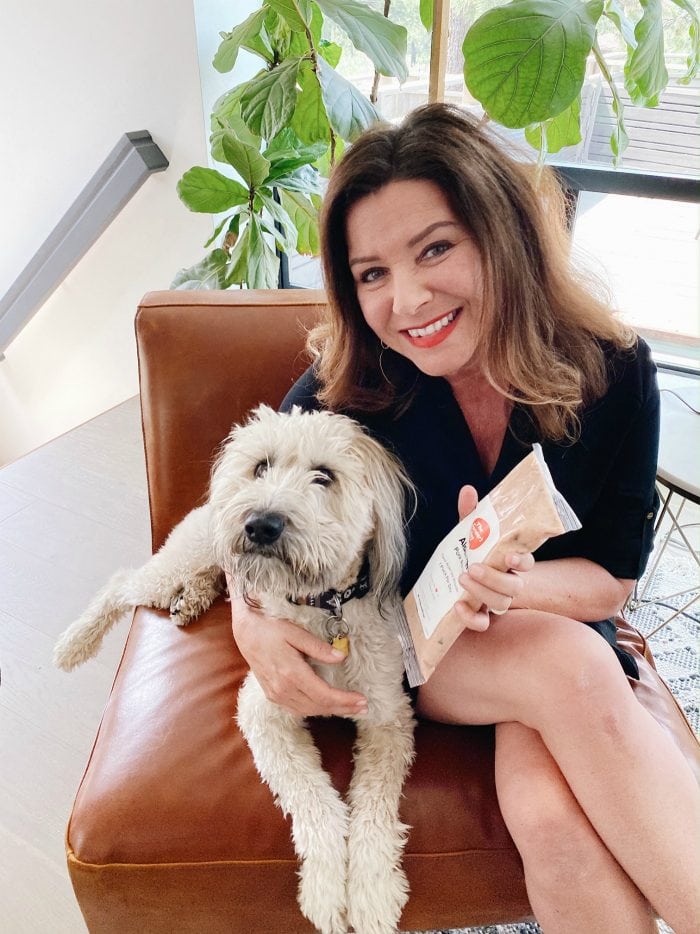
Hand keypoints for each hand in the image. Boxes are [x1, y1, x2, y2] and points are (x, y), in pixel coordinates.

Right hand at [230, 594, 367, 717]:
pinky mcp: (272, 695)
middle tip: (363, 707)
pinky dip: (314, 710)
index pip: (324, 695)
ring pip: (308, 710)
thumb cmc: (270, 627)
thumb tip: (341, 657)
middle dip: (343, 708)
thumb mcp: (295, 632)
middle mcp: (283, 689)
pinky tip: (325, 706)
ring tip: (349, 708)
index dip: (345, 700)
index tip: (362, 700)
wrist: (245, 632)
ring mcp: (276, 694)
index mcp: (291, 673)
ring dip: (330, 711)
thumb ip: (318, 647)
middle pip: (319, 706)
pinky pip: (297, 709)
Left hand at [453, 485, 533, 630]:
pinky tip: (458, 606)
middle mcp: (507, 583)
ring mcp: (495, 600)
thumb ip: (471, 514)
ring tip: (462, 578)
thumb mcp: (470, 532)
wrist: (456, 577)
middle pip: (514, 587)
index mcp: (509, 561)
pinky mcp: (481, 614)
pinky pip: (483, 623)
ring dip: (482, 592)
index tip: (509, 557)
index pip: (527, 563)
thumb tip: (467, 489)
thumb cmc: (472, 552)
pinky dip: (472, 618)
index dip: (522, 561)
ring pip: (501, 604)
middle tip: (472, 567)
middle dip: (494, 578)